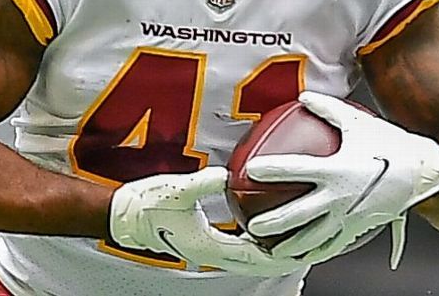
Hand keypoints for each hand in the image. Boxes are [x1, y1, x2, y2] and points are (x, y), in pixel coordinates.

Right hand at [108, 167, 303, 276]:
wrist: (124, 216)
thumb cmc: (146, 205)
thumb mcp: (176, 191)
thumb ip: (203, 184)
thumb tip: (226, 175)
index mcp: (209, 247)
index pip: (257, 258)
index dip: (284, 254)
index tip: (308, 245)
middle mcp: (213, 253)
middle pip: (262, 263)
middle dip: (289, 257)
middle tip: (315, 246)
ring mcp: (210, 249)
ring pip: (253, 258)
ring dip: (276, 252)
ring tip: (300, 240)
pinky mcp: (207, 241)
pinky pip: (241, 247)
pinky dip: (259, 243)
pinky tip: (267, 228)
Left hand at [245, 91, 438, 268]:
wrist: (425, 173)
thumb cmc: (390, 145)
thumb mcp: (358, 121)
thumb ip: (327, 108)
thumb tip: (303, 96)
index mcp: (337, 169)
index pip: (296, 169)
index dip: (271, 170)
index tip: (249, 171)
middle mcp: (340, 197)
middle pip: (298, 215)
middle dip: (272, 222)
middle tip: (251, 225)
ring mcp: (349, 217)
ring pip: (313, 238)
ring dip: (290, 245)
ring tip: (270, 249)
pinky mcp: (359, 229)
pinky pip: (333, 245)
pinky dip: (314, 252)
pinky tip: (300, 255)